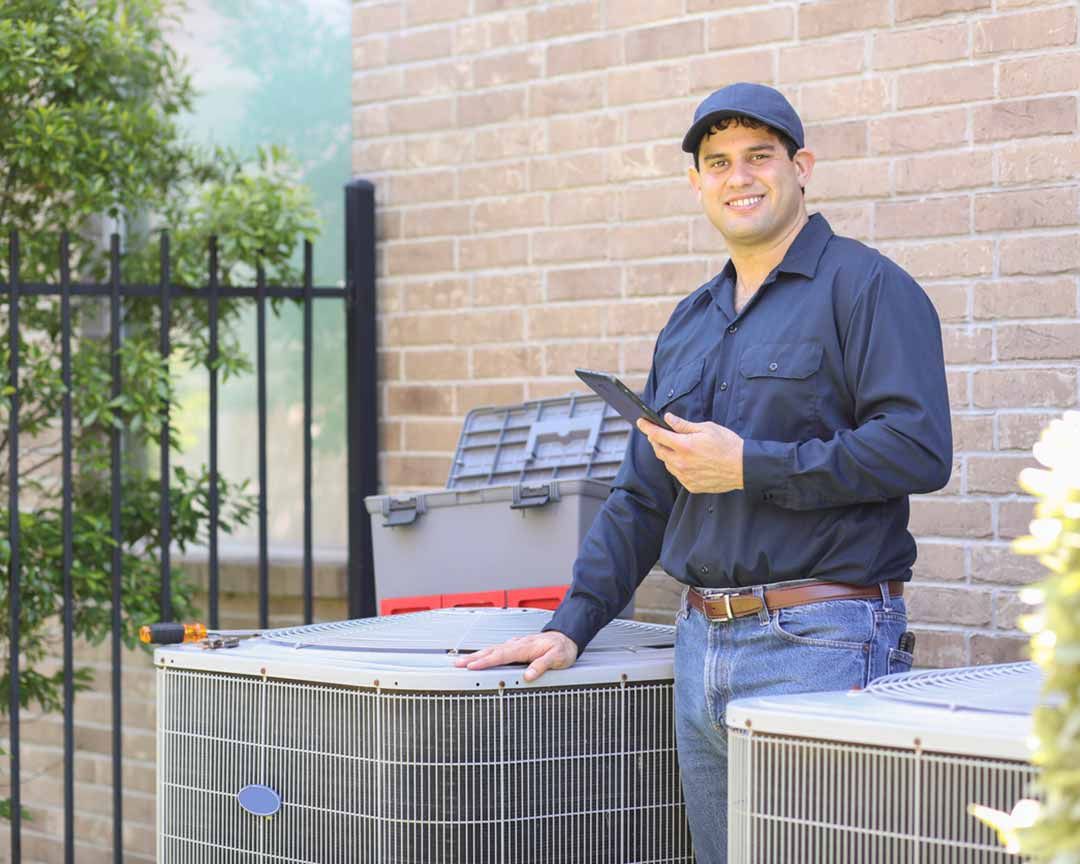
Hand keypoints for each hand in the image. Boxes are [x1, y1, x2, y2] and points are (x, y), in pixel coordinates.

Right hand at [453, 631, 578, 681]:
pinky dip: (487, 653)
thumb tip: (528, 675)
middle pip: (491, 651)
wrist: (568, 637)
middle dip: (473, 658)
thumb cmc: (563, 648)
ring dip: (477, 655)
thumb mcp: (557, 658)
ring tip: (463, 661)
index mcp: (525, 647)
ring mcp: (516, 645)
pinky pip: (499, 650)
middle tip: (457, 664)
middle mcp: (518, 644)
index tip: (472, 666)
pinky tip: (482, 656)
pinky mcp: (517, 647)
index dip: (485, 662)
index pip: (501, 656)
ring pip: (493, 650)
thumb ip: (542, 666)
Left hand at [637, 413, 744, 493]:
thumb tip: (668, 419)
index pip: (657, 435)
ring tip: (677, 446)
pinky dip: (677, 466)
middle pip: (658, 450)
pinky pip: (677, 474)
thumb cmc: (727, 445)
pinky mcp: (691, 485)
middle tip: (657, 433)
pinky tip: (688, 460)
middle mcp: (681, 463)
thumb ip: (683, 425)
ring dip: (667, 454)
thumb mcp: (706, 428)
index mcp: (684, 445)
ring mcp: (685, 476)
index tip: (641, 422)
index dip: (646, 427)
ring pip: (667, 463)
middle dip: (655, 440)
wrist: (743, 467)